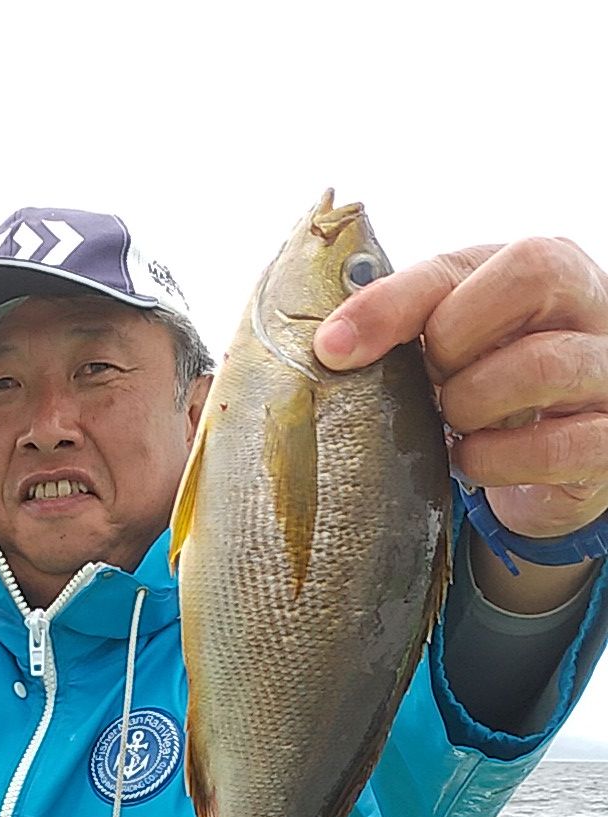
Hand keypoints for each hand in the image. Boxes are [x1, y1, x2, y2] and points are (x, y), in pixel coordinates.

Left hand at [314, 237, 607, 541]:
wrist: (551, 457)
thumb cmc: (494, 380)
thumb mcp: (451, 335)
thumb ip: (402, 319)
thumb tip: (331, 345)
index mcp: (544, 266)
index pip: (464, 262)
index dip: (393, 304)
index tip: (334, 349)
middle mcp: (592, 304)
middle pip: (533, 275)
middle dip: (454, 340)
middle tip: (431, 382)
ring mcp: (607, 372)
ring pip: (544, 364)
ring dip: (472, 403)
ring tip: (453, 421)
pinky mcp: (606, 443)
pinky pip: (555, 447)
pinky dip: (495, 460)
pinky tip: (473, 458)